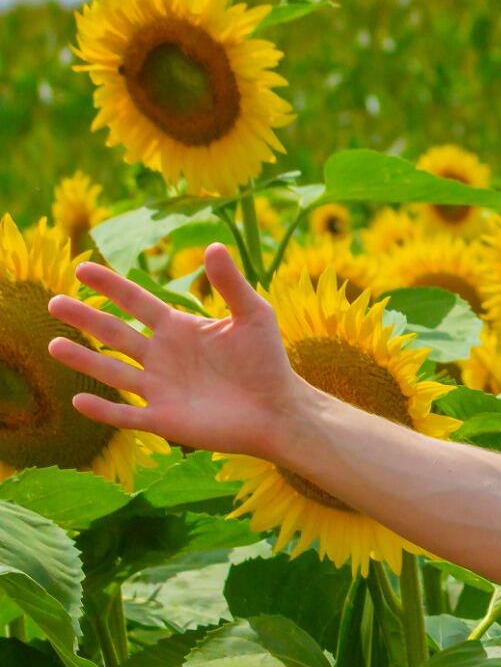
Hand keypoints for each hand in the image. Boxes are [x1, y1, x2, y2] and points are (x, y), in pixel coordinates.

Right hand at [44, 242, 307, 463]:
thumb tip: (214, 245)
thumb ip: (231, 284)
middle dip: (85, 318)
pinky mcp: (165, 421)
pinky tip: (79, 400)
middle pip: (114, 333)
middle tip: (54, 302)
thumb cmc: (269, 363)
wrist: (280, 411)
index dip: (109, 285)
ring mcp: (160, 389)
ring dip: (84, 360)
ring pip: (112, 372)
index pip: (135, 302)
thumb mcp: (253, 316)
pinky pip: (127, 416)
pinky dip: (104, 411)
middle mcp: (161, 356)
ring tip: (53, 346)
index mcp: (177, 329)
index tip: (81, 268)